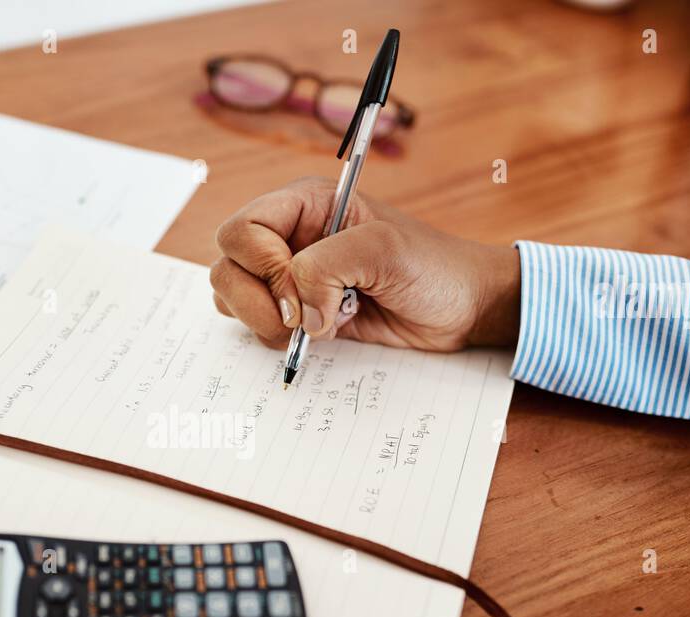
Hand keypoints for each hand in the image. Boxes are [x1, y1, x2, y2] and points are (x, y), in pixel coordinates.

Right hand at [209, 176, 520, 350]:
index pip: (241, 230)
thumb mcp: (385, 250)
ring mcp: (289, 278)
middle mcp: (289, 238)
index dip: (261, 264)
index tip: (302, 288)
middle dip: (259, 300)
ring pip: (232, 298)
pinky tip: (322, 333)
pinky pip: (257, 325)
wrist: (462, 308)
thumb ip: (328, 266)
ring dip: (266, 322)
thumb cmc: (433, 267)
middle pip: (227, 267)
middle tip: (306, 318)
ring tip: (317, 325)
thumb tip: (299, 310)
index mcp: (304, 204)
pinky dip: (277, 338)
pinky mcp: (298, 313)